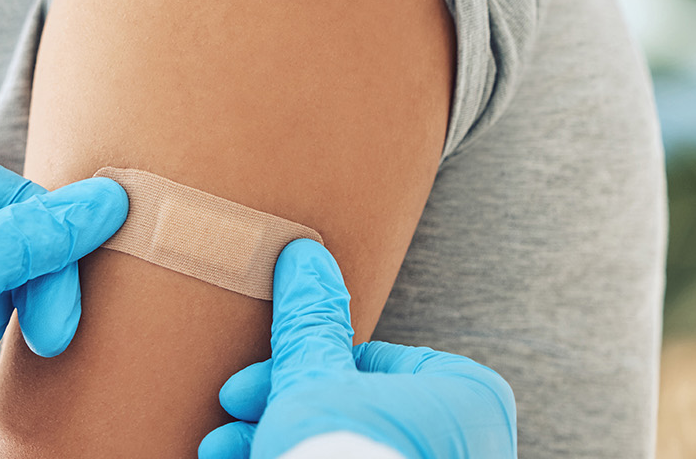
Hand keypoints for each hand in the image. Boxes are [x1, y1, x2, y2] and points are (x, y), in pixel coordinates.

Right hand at [197, 240, 515, 458]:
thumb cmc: (347, 457)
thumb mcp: (315, 379)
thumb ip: (311, 322)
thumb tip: (304, 256)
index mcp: (468, 395)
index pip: (368, 359)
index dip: (295, 367)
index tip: (245, 385)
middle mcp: (473, 441)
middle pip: (353, 406)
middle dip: (279, 409)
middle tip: (230, 415)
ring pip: (352, 446)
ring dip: (280, 439)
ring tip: (223, 451)